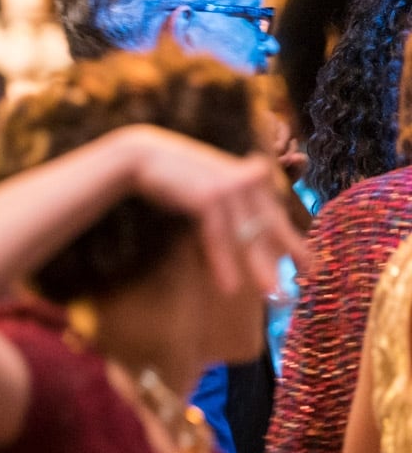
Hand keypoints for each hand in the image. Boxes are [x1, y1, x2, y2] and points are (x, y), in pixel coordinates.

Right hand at [121, 124, 311, 294]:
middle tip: (307, 280)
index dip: (292, 242)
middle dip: (289, 255)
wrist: (142, 156)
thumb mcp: (212, 182)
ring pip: (249, 236)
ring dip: (260, 269)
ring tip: (273, 295)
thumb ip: (235, 197)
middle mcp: (245, 181)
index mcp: (250, 177)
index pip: (276, 214)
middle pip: (269, 227)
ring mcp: (228, 188)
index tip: (309, 266)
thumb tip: (248, 227)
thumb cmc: (176, 175)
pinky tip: (230, 288)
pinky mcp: (208, 198)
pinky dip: (223, 264)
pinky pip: (219, 238)